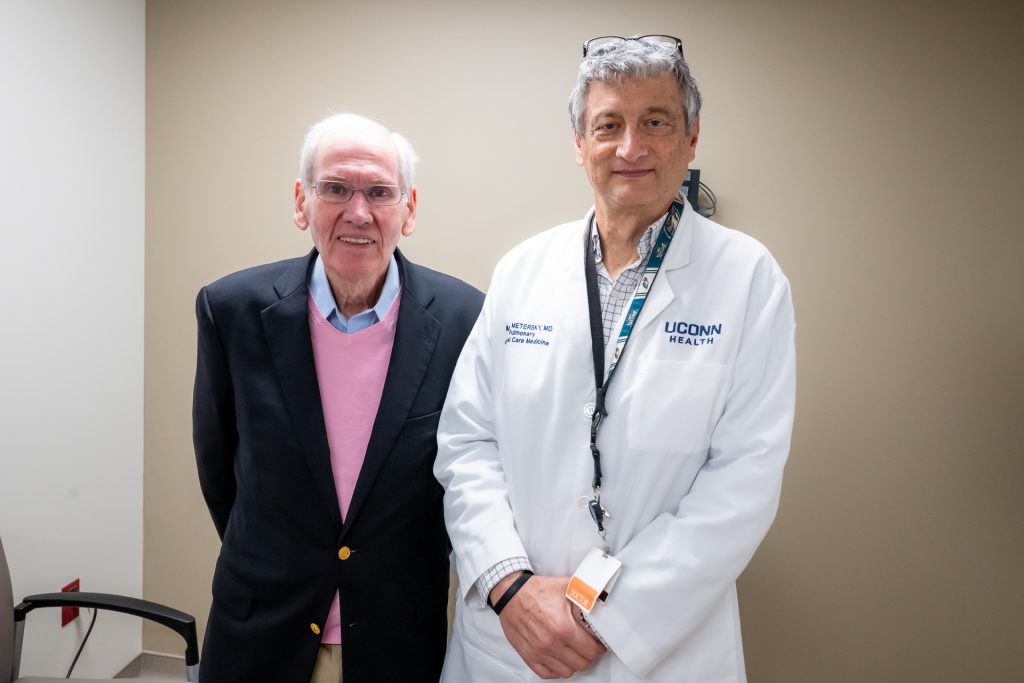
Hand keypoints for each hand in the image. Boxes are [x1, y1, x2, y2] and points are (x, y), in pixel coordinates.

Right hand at [491, 573, 605, 678]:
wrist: (510, 594)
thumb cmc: (537, 591)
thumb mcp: (566, 587)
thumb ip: (587, 595)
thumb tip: (604, 600)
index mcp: (563, 627)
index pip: (591, 650)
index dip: (599, 647)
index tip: (598, 643)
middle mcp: (551, 643)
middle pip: (581, 663)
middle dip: (588, 655)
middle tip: (588, 646)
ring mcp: (539, 652)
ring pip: (567, 671)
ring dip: (573, 663)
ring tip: (574, 651)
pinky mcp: (528, 656)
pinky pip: (548, 674)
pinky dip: (556, 669)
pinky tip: (559, 657)